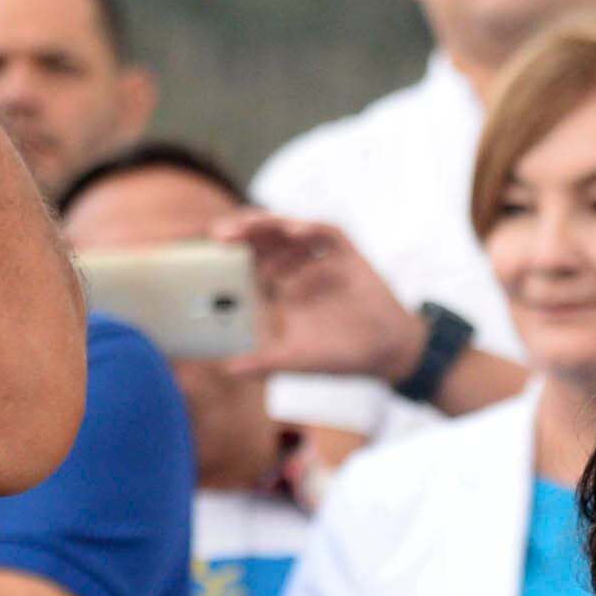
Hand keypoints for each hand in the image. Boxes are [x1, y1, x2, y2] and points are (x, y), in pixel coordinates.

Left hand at [217, 209, 423, 382]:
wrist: (386, 354)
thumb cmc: (338, 354)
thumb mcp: (294, 360)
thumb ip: (263, 363)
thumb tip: (226, 370)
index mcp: (281, 284)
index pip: (250, 257)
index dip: (230, 249)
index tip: (209, 248)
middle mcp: (299, 265)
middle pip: (265, 236)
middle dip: (243, 231)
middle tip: (221, 234)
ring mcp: (323, 257)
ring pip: (291, 228)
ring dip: (270, 225)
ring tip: (250, 228)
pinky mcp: (348, 255)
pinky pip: (328, 233)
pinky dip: (311, 227)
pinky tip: (295, 231)